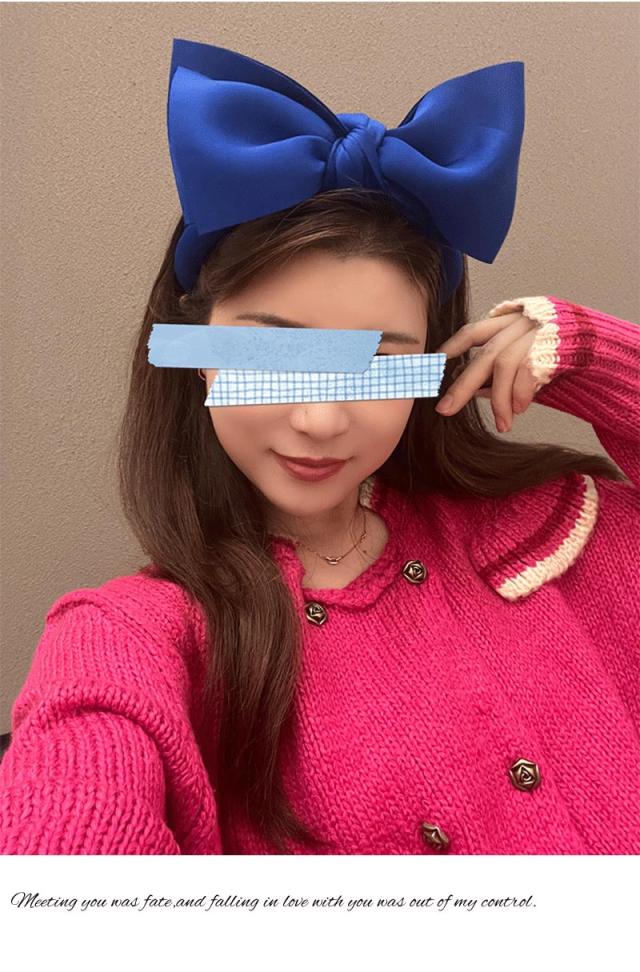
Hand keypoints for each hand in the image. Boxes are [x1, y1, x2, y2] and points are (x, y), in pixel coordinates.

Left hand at [433, 309, 542, 432]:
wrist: (593, 341)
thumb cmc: (552, 351)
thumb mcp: (520, 356)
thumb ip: (495, 369)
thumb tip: (467, 389)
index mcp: (505, 321)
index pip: (470, 333)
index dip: (449, 349)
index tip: (431, 368)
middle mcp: (516, 323)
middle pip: (483, 356)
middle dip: (461, 386)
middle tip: (444, 410)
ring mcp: (533, 332)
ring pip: (503, 366)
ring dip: (499, 401)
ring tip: (502, 424)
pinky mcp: (548, 346)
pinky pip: (525, 373)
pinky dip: (520, 395)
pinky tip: (521, 409)